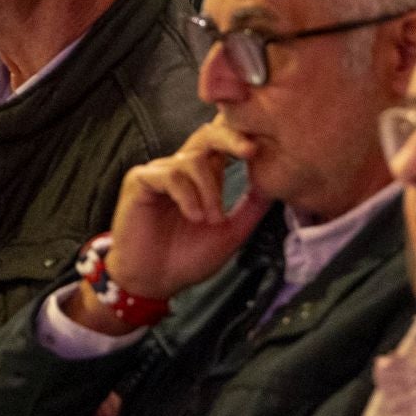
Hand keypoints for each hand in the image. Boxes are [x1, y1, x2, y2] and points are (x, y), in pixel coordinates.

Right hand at [101, 117, 269, 303]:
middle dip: (231, 138)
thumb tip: (275, 185)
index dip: (242, 138)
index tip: (265, 147)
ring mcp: (159, 173)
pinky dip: (186, 195)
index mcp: (203, 177)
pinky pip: (169, 174)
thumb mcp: (230, 233)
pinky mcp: (139, 181)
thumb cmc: (187, 258)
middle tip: (251, 151)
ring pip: (193, 160)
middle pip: (207, 134)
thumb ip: (250, 208)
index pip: (223, 143)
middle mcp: (181, 169)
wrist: (152, 281)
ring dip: (209, 190)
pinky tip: (193, 216)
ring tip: (210, 220)